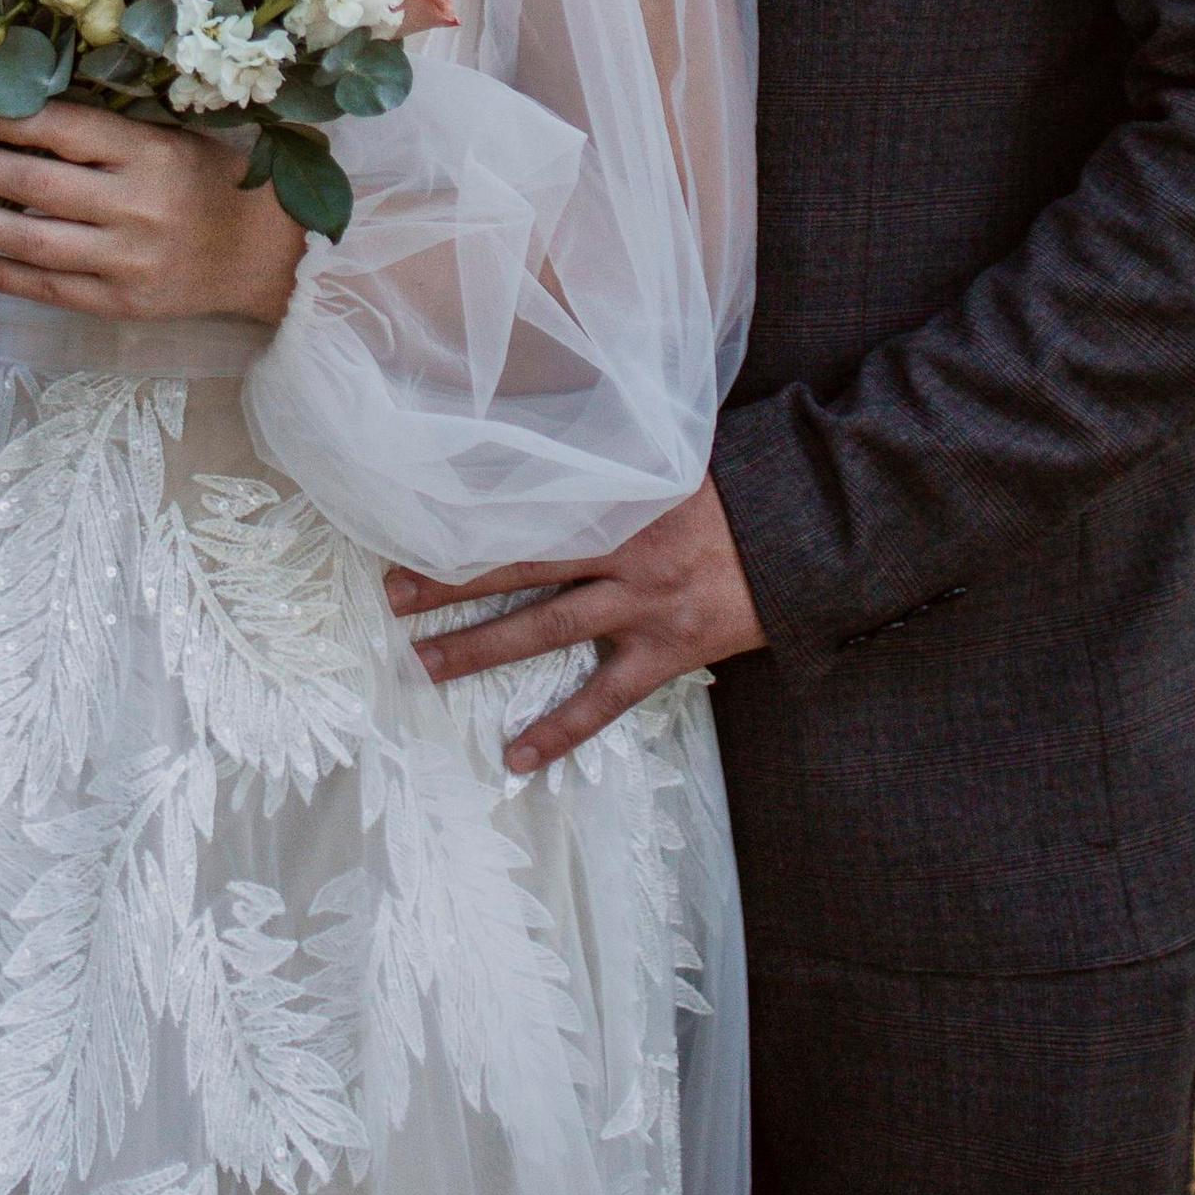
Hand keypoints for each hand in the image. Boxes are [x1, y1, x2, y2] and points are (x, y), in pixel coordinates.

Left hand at [0, 103, 308, 326]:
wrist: (266, 254)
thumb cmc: (214, 181)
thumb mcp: (171, 139)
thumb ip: (107, 133)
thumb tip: (20, 118)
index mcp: (152, 154)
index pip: (65, 131)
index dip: (9, 121)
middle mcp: (136, 207)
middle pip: (37, 186)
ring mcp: (127, 260)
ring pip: (31, 241)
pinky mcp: (120, 303)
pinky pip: (47, 289)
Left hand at [382, 478, 767, 775]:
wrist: (802, 536)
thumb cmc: (733, 491)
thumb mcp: (670, 456)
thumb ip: (617, 455)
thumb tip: (553, 438)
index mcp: (617, 493)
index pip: (529, 500)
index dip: (474, 509)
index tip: (419, 514)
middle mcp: (621, 547)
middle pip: (519, 563)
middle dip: (452, 581)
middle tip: (392, 595)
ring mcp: (641, 602)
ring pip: (546, 627)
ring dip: (480, 647)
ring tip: (423, 665)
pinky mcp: (666, 650)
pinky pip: (603, 700)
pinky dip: (559, 729)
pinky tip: (516, 757)